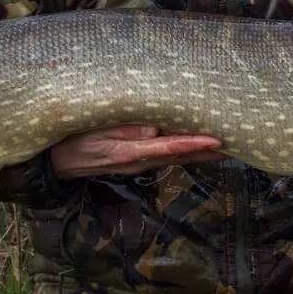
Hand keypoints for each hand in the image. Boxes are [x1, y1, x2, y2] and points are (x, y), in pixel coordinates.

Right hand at [50, 125, 223, 178]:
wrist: (54, 161)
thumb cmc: (71, 139)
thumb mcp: (94, 132)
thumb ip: (124, 131)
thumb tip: (154, 131)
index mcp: (130, 153)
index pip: (170, 148)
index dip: (195, 143)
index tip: (217, 139)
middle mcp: (140, 161)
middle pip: (182, 155)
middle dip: (209, 150)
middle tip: (238, 141)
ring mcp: (139, 163)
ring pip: (178, 156)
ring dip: (202, 151)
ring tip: (227, 142)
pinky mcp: (136, 159)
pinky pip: (167, 154)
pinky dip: (186, 149)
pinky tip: (199, 144)